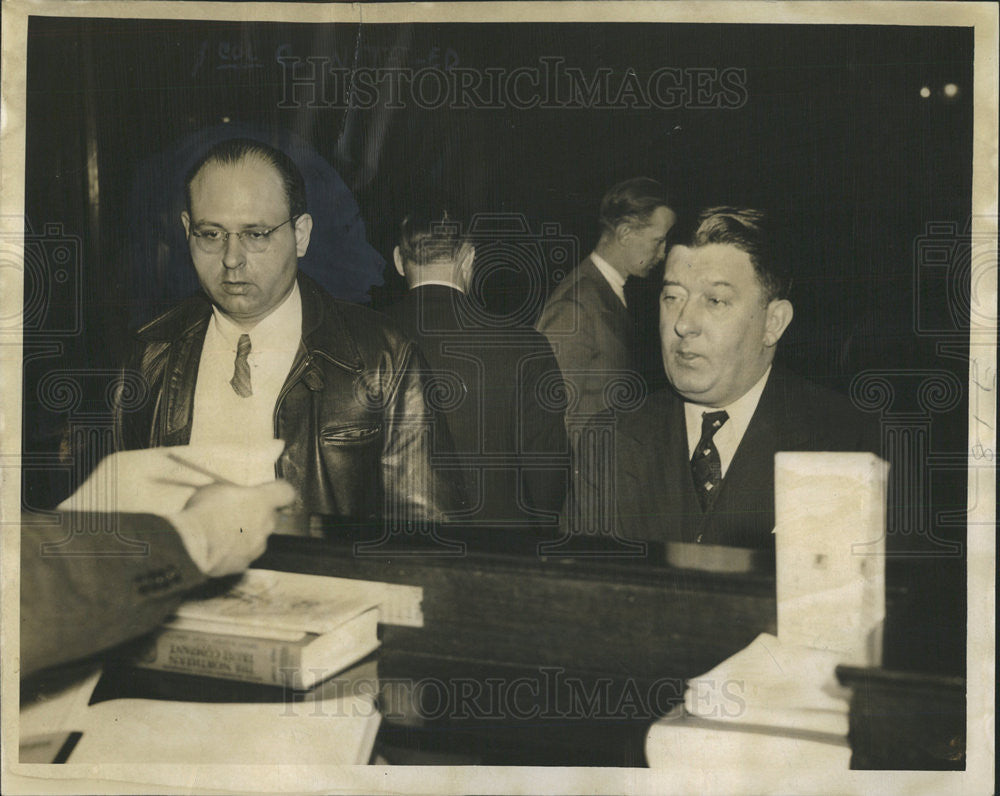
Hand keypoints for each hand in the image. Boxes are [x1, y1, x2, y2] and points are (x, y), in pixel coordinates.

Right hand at [169, 480, 295, 576]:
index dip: (278, 492)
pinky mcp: (245, 565)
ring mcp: (258, 547)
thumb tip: (238, 498)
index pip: (286, 492)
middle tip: (235, 514)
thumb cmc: (203, 511)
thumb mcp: (219, 489)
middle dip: (257, 515)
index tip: (269, 492)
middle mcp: (267, 524)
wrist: (189, 546)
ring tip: (222, 534)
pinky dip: (234, 553)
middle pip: (270, 517)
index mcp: (263, 500)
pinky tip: (217, 550)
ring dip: (246, 535)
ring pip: (258, 538)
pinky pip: (244, 556)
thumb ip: (237, 494)